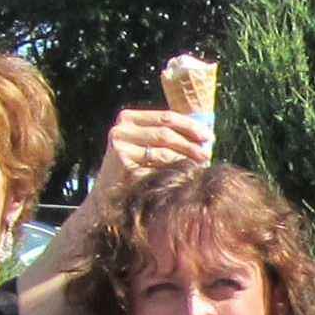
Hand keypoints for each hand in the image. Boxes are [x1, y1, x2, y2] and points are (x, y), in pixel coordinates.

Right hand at [95, 106, 213, 190]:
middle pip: (166, 131)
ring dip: (186, 155)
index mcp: (129, 118)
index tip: (209, 136)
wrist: (105, 197)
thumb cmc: (132, 172)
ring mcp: (120, 142)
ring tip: (202, 163)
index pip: (166, 117)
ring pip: (163, 147)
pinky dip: (175, 167)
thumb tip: (204, 134)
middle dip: (190, 141)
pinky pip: (156, 163)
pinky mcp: (122, 160)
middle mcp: (122, 127)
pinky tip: (187, 172)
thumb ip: (166, 137)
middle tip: (208, 152)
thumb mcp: (146, 148)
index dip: (190, 125)